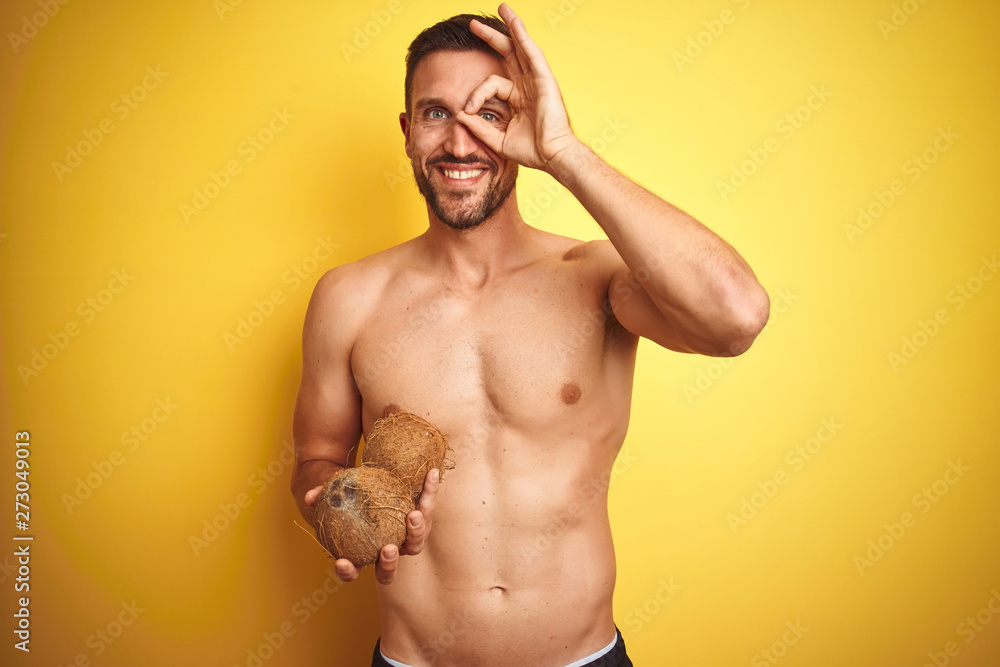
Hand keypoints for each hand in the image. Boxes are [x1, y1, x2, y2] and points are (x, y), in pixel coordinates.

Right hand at [305, 468, 440, 584]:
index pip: (353, 571)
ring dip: (415, 532)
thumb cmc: (351, 498)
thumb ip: (323, 497)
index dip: (348, 571)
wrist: (377, 484)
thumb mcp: (336, 497)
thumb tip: (310, 496)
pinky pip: (427, 508)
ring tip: (413, 515)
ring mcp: (406, 539)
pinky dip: (429, 492)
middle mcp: (386, 552)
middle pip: (388, 569)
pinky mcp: (423, 520)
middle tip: (388, 548)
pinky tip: (432, 473)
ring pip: (414, 544)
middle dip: (389, 562)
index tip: (342, 562)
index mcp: (363, 553)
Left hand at [457, 3, 579, 172]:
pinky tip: (515, 23)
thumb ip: (479, 128)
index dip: (476, 94)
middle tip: (473, 25)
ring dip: (511, 26)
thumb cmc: (531, 151)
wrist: (551, 156)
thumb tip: (460, 116)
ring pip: (521, 47)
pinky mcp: (544, 79)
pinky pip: (532, 53)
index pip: (491, 84)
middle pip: (507, 54)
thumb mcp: (497, 140)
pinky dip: (523, 37)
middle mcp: (527, 86)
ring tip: (501, 7)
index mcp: (517, 99)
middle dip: (491, 38)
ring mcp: (537, 80)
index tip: (467, 110)